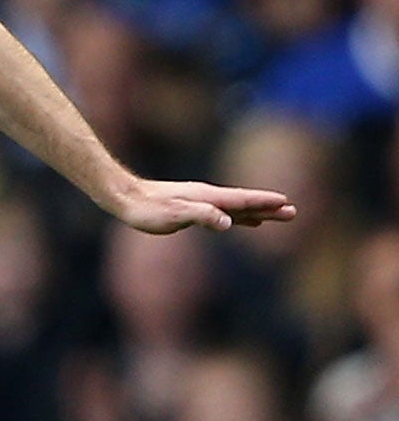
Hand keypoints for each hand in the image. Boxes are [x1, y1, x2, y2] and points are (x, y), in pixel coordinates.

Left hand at [109, 176, 295, 233]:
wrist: (126, 199)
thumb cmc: (148, 209)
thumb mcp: (175, 215)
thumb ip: (203, 216)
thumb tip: (228, 222)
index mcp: (208, 198)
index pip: (242, 201)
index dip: (264, 203)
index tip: (286, 203)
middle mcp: (208, 197)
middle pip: (245, 203)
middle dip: (269, 208)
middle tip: (294, 212)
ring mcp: (201, 202)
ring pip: (236, 208)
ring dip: (257, 212)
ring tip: (277, 216)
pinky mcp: (192, 208)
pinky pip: (222, 213)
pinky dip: (237, 217)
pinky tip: (241, 221)